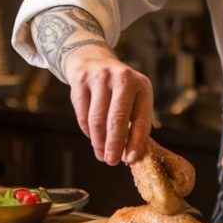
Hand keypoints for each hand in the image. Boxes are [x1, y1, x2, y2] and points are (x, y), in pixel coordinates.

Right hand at [63, 43, 153, 165]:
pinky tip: (92, 137)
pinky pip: (83, 115)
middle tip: (111, 162)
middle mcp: (122, 78)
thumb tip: (131, 157)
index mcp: (141, 85)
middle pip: (117, 120)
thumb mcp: (134, 98)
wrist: (93, 60)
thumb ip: (134, 124)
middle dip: (114, 145)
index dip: (137, 142)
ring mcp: (100, 78)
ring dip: (99, 142)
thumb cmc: (118, 88)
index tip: (132, 160)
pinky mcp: (81, 81)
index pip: (141, 119)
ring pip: (97, 120)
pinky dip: (88, 131)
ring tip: (101, 155)